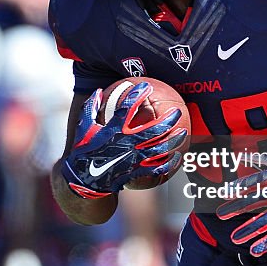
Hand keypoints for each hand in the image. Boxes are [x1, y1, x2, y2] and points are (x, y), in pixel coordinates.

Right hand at [61, 82, 186, 197]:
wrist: (84, 178)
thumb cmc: (83, 149)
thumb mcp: (84, 127)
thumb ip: (91, 107)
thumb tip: (99, 90)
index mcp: (112, 130)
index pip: (127, 108)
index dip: (137, 96)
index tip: (146, 87)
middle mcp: (125, 143)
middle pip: (152, 130)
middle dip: (167, 120)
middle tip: (177, 111)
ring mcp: (132, 158)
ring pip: (158, 149)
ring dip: (172, 141)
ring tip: (183, 132)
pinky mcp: (135, 171)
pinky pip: (155, 168)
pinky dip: (168, 163)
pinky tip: (177, 157)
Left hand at [216, 162, 266, 256]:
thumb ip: (261, 161)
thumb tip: (241, 156)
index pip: (255, 181)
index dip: (240, 186)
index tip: (224, 191)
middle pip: (255, 201)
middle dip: (236, 207)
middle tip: (220, 214)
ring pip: (265, 220)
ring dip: (249, 229)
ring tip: (234, 238)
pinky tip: (255, 250)